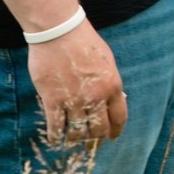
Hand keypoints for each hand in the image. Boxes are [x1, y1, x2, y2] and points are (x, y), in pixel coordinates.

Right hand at [27, 21, 127, 144]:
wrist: (59, 30)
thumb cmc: (83, 40)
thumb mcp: (106, 60)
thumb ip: (110, 82)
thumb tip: (113, 99)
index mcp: (112, 86)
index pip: (119, 118)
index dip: (115, 131)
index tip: (112, 138)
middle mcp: (96, 97)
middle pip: (99, 130)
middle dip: (96, 140)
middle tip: (91, 144)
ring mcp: (74, 100)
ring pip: (78, 132)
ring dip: (76, 139)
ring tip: (73, 140)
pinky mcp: (53, 100)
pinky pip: (56, 127)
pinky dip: (55, 136)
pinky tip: (54, 139)